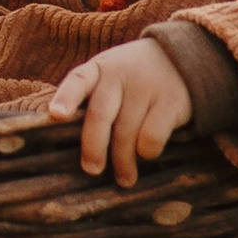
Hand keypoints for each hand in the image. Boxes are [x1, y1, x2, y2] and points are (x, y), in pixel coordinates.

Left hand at [48, 37, 191, 184]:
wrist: (181, 59)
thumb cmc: (132, 80)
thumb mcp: (110, 76)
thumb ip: (91, 99)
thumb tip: (65, 143)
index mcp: (99, 69)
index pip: (78, 80)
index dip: (66, 98)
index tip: (56, 115)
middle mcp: (120, 75)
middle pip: (100, 114)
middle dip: (93, 147)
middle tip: (92, 170)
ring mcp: (146, 86)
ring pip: (126, 133)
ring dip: (123, 162)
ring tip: (124, 179)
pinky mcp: (171, 101)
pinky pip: (152, 136)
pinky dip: (147, 152)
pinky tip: (147, 156)